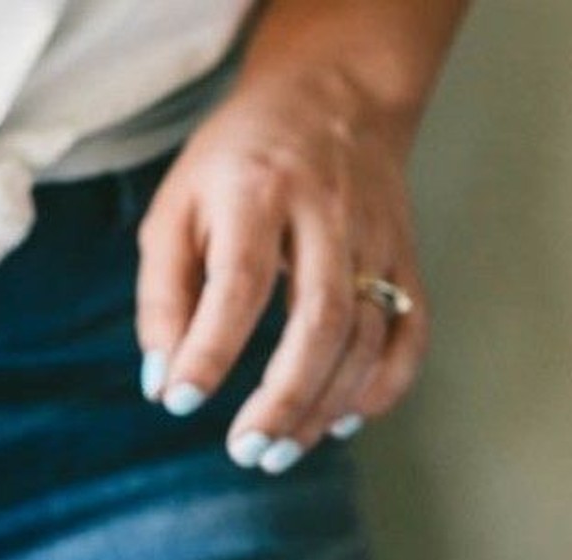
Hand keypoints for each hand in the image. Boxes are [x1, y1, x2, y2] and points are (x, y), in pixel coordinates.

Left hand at [136, 71, 427, 472]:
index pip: (239, 282)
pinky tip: (345, 421)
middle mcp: (325, 215)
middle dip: (282, 396)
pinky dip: (385, 384)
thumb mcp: (175, 210)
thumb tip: (161, 384)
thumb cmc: (234, 165)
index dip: (209, 349)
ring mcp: (375, 237)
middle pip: (318, 318)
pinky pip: (411, 330)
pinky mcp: (406, 256)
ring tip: (279, 452)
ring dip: (325, 404)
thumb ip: (162, 297)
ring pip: (366, 334)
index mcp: (256, 193)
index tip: (181, 403)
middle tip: (244, 451)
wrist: (332, 94)